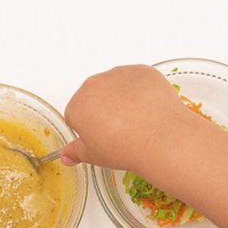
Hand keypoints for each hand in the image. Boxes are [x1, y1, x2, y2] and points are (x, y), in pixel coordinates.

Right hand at [62, 65, 191, 170]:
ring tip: (138, 121)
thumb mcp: (94, 156)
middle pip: (95, 96)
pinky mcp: (142, 71)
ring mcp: (120, 74)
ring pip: (117, 86)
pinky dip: (142, 91)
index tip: (102, 137)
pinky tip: (149, 110)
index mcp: (78, 104)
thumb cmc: (125, 147)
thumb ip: (76, 152)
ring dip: (123, 98)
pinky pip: (138, 80)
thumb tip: (67, 155)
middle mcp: (95, 84)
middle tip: (120, 130)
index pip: (77, 115)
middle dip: (104, 110)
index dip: (90, 129)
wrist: (160, 138)